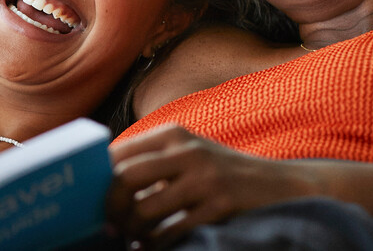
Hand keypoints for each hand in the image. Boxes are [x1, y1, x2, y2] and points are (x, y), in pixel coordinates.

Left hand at [107, 124, 317, 248]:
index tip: (88, 200)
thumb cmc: (225, 174)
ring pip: (144, 210)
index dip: (95, 180)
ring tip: (131, 239)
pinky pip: (172, 232)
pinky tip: (151, 248)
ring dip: (131, 232)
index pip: (116, 152)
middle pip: (123, 179)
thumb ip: (152, 163)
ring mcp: (205, 179)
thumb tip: (100, 186)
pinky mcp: (220, 206)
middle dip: (108, 208)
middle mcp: (187, 151)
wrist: (285, 185)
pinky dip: (155, 245)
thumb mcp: (190, 156)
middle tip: (106, 226)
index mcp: (173, 134)